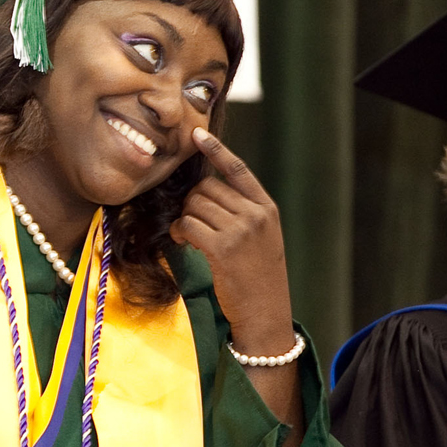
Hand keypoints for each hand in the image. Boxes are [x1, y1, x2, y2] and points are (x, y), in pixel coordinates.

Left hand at [170, 128, 294, 353]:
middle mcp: (256, 214)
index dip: (216, 150)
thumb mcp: (260, 237)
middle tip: (193, 223)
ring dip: (185, 219)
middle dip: (192, 202)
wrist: (265, 312)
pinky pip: (189, 224)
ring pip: (194, 205)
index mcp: (266, 207)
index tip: (197, 134)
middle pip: (206, 187)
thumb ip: (241, 212)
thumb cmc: (257, 276)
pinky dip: (181, 232)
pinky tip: (187, 244)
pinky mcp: (223, 247)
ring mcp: (241, 229)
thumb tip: (203, 191)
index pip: (238, 170)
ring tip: (191, 237)